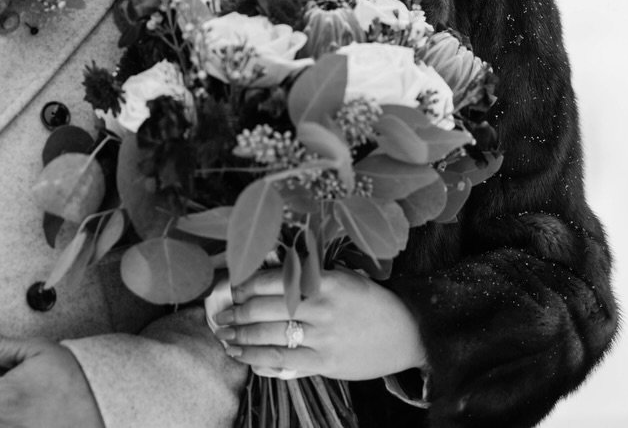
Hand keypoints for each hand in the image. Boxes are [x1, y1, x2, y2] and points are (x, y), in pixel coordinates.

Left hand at [212, 268, 426, 379]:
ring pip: (267, 335)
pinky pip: (281, 360)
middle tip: (220, 314)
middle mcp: (321, 306)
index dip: (244, 285)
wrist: (408, 332)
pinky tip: (241, 355)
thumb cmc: (369, 301)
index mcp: (323, 280)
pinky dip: (255, 358)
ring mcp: (323, 336)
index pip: (271, 279)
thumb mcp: (341, 277)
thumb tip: (267, 266)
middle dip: (235, 312)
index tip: (231, 289)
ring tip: (224, 335)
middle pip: (262, 308)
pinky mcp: (326, 362)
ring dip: (239, 336)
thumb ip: (307, 275)